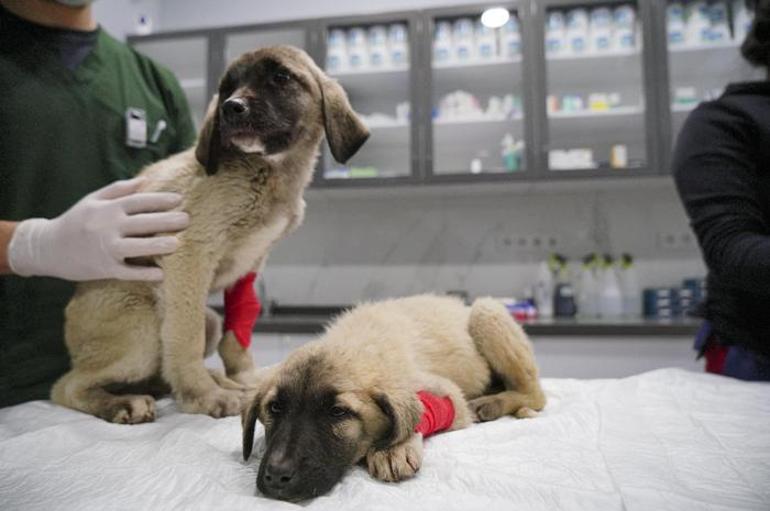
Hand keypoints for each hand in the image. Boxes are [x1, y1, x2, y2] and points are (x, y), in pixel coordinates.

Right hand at [8, 177, 188, 280]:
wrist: (47, 248)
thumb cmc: (75, 221)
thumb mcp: (92, 200)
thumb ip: (118, 190)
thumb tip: (144, 180)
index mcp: (107, 209)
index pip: (139, 202)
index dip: (160, 200)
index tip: (179, 200)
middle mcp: (108, 227)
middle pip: (142, 223)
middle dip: (166, 221)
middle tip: (187, 220)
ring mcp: (106, 249)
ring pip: (136, 247)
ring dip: (157, 246)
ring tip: (177, 244)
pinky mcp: (104, 269)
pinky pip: (127, 272)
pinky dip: (143, 274)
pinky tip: (160, 274)